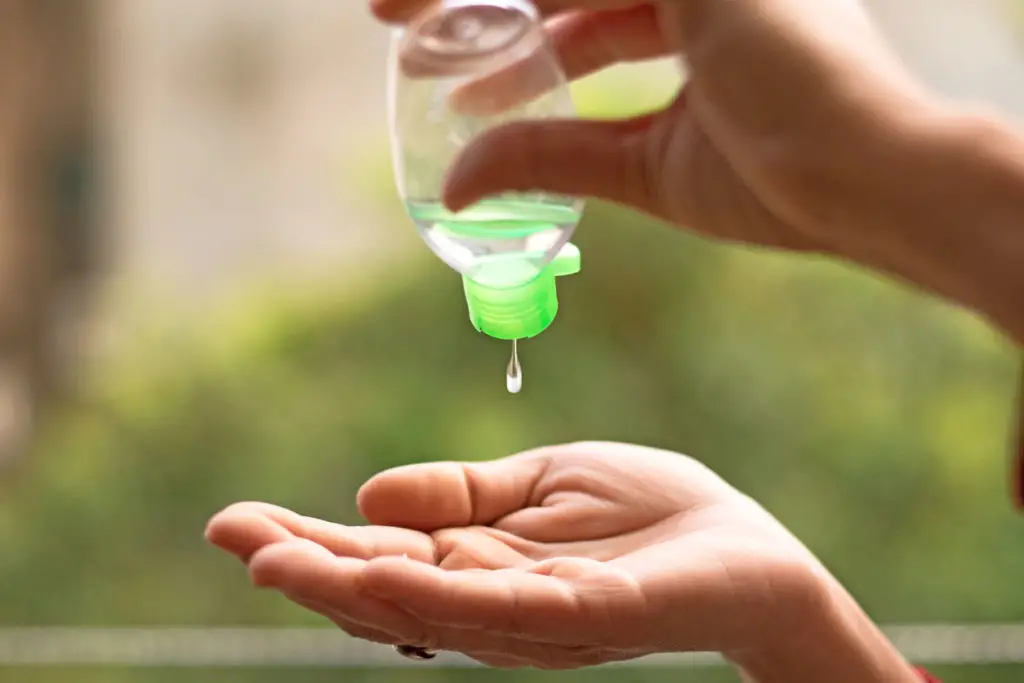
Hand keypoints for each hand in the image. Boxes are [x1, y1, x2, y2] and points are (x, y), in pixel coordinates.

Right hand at [208, 442, 878, 671]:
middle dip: (310, 568)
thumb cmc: (649, 515)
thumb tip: (369, 491)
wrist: (748, 547)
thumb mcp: (542, 483)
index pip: (380, 554)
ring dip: (355, 586)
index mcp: (480, 564)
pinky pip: (510, 609)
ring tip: (281, 561)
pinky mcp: (595, 613)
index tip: (232, 521)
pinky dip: (443, 596)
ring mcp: (540, 616)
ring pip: (433, 609)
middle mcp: (494, 602)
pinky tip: (388, 573)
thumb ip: (462, 493)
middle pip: (389, 591)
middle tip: (234, 539)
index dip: (309, 541)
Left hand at [376, 0, 943, 259]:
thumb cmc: (782, 182)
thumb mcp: (643, 171)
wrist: (864, 180)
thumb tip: (460, 188)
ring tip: (398, 21)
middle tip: (401, 28)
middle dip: (480, 5)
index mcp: (708, 21)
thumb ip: (553, 160)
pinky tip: (447, 22)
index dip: (523, 45)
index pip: (590, 20)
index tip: (460, 81)